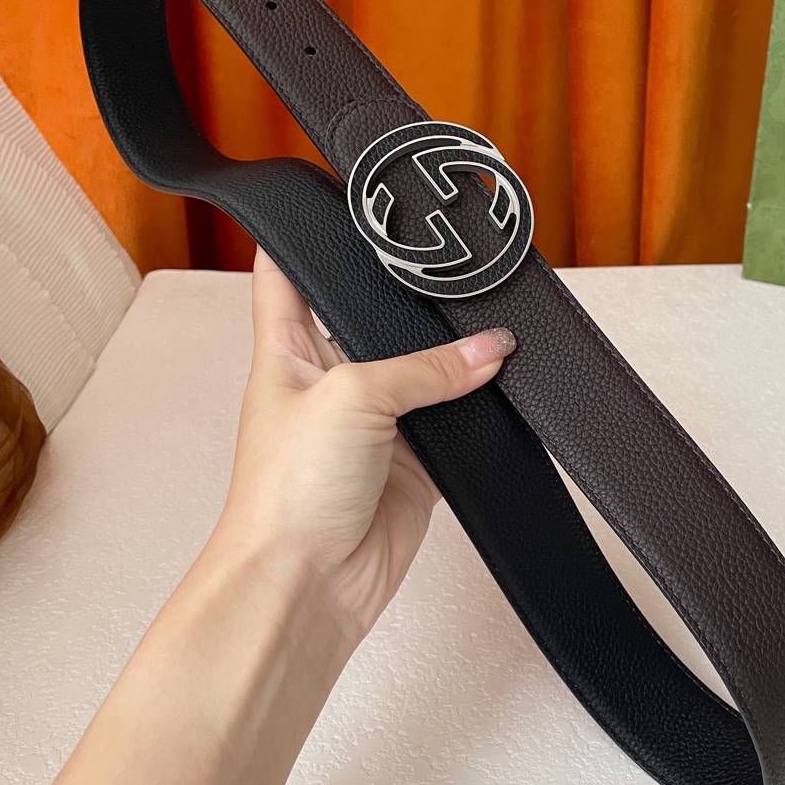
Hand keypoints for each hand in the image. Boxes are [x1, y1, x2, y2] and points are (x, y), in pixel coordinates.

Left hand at [219, 248, 515, 642]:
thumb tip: (488, 349)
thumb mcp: (351, 397)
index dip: (306, 236)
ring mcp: (375, 422)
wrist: (308, 582)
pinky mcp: (413, 463)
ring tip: (488, 323)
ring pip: (424, 371)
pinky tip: (499, 387)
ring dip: (454, 358)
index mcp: (288, 351)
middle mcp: (331, 380)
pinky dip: (478, 410)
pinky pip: (454, 423)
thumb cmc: (286, 491)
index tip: (338, 202)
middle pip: (371, 319)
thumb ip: (424, 367)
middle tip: (449, 264)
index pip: (285, 273)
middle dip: (408, 298)